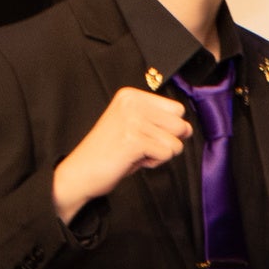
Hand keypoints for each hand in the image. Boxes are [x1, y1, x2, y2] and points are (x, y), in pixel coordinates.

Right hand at [50, 83, 190, 222]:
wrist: (80, 172)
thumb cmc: (111, 152)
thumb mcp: (135, 126)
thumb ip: (159, 121)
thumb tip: (188, 128)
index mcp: (131, 96)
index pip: (177, 110)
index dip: (168, 128)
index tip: (143, 135)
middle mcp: (132, 104)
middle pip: (181, 125)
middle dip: (167, 142)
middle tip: (141, 146)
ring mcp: (132, 120)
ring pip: (176, 142)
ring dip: (160, 154)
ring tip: (135, 153)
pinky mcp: (134, 140)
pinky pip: (167, 154)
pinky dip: (154, 162)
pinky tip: (132, 159)